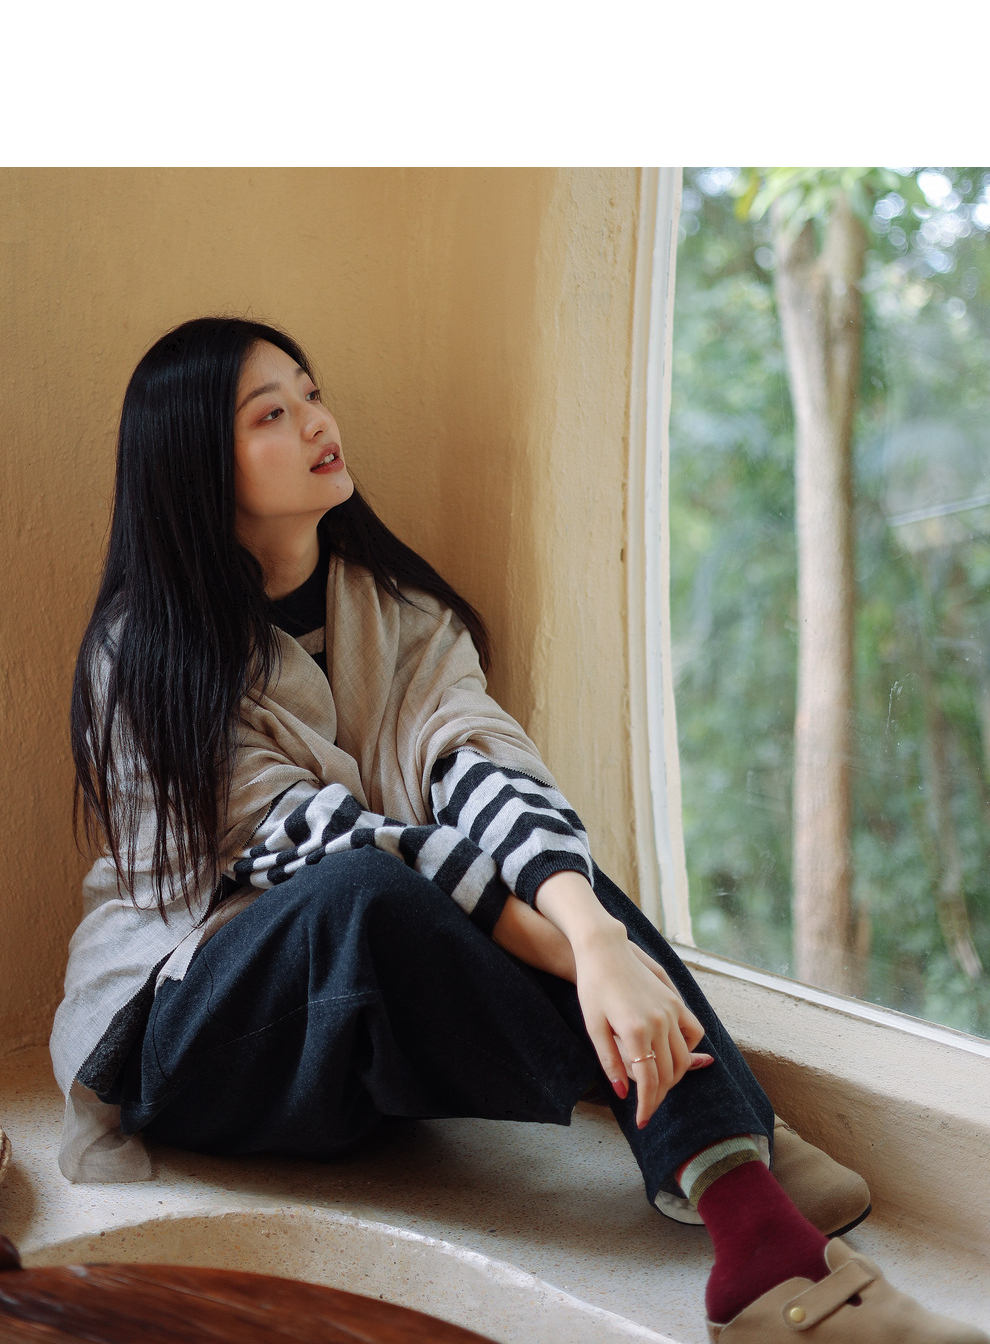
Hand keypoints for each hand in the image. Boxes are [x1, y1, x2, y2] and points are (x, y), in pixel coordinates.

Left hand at [534, 871, 712, 1128]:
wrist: (604, 949)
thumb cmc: (593, 988)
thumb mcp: (593, 1027)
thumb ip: (610, 1061)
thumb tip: (623, 1093)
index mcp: (635, 1031)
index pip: (649, 1082)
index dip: (647, 1106)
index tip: (642, 1122)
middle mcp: (658, 1022)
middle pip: (668, 1074)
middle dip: (659, 1095)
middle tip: (646, 1107)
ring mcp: (670, 1009)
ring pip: (683, 1057)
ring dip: (674, 1077)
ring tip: (658, 1086)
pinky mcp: (675, 1000)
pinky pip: (693, 1031)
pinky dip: (689, 1049)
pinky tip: (674, 1056)